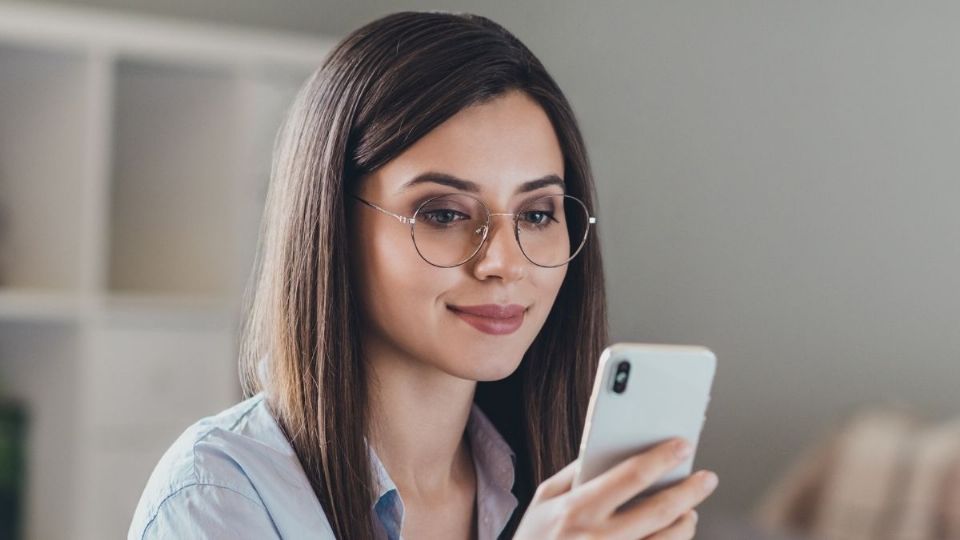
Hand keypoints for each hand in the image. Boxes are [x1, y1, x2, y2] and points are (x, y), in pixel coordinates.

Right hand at [513, 438, 717, 538]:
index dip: (662, 458)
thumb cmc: (534, 538)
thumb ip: (575, 473)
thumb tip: (610, 449)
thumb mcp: (543, 499)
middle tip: (707, 478)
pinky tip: (673, 536)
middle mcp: (597, 538)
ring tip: (690, 511)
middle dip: (689, 491)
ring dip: (685, 523)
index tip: (683, 445)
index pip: (630, 476)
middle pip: (658, 511)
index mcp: (576, 509)